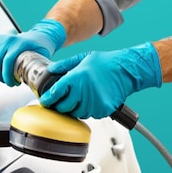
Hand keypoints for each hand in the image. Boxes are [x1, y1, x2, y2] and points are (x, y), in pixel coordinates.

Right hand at [0, 19, 65, 85]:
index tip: (10, 83)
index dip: (6, 75)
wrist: (36, 36)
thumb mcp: (43, 56)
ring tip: (1, 78)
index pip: (7, 60)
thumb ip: (40, 68)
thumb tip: (40, 83)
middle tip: (7, 82)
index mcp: (19, 42)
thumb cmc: (39, 47)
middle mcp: (7, 40)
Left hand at [39, 42, 161, 118]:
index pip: (54, 94)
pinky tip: (92, 99)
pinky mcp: (101, 110)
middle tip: (64, 98)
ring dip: (75, 107)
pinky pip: (89, 115)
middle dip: (61, 104)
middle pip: (63, 108)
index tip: (45, 101)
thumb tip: (51, 69)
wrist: (126, 71)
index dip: (47, 99)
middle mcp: (83, 92)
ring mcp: (93, 103)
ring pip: (76, 113)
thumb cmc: (106, 63)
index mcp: (76, 78)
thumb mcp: (83, 57)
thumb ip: (64, 65)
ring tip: (82, 96)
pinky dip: (88, 109)